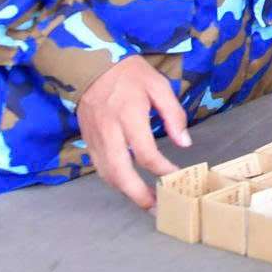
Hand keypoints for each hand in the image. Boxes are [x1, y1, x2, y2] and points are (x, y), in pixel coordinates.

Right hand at [76, 56, 188, 210]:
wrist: (91, 64)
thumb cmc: (130, 73)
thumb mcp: (158, 85)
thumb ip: (173, 114)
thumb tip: (185, 143)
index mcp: (129, 115)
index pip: (145, 153)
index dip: (162, 169)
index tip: (176, 175)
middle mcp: (109, 131)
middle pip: (120, 172)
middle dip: (138, 194)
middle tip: (156, 207)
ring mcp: (94, 138)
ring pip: (107, 174)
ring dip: (125, 192)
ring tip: (145, 202)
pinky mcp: (87, 140)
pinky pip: (99, 167)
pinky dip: (114, 180)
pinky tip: (128, 185)